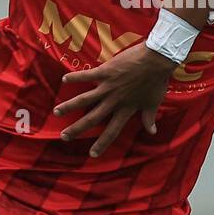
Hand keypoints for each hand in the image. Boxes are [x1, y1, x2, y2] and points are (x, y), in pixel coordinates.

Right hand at [54, 43, 177, 157]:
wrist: (156, 60)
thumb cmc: (157, 81)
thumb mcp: (154, 102)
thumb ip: (150, 118)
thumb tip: (152, 132)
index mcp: (126, 109)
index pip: (112, 131)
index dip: (102, 143)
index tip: (92, 154)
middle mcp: (114, 101)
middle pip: (92, 118)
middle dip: (77, 128)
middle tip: (64, 136)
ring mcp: (108, 86)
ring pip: (84, 99)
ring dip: (69, 106)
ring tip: (56, 111)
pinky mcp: (105, 71)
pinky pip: (87, 75)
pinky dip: (75, 77)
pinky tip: (64, 79)